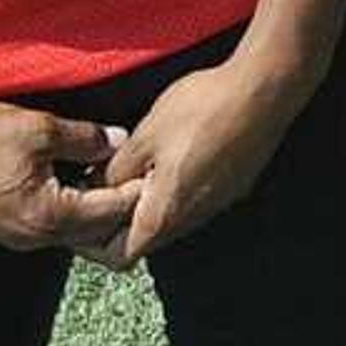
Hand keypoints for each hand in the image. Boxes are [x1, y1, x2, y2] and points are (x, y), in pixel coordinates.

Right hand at [0, 103, 143, 261]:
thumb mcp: (36, 128)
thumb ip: (84, 138)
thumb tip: (120, 140)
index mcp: (50, 216)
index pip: (113, 212)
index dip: (138, 190)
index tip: (157, 170)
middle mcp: (34, 237)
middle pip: (95, 231)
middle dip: (120, 206)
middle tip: (141, 176)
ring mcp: (12, 237)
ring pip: (69, 229)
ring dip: (92, 207)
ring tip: (110, 176)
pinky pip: (45, 223)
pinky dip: (66, 207)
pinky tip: (71, 179)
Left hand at [102, 56, 304, 266]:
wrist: (265, 89)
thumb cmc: (203, 109)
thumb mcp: (144, 136)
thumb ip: (115, 171)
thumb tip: (96, 188)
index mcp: (166, 212)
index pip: (120, 256)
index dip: (92, 244)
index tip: (80, 215)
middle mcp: (194, 217)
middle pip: (146, 240)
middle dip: (118, 220)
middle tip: (102, 185)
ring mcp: (218, 203)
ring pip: (170, 220)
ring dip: (147, 203)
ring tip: (134, 168)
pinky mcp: (233, 186)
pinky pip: (194, 201)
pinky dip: (173, 190)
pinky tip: (171, 156)